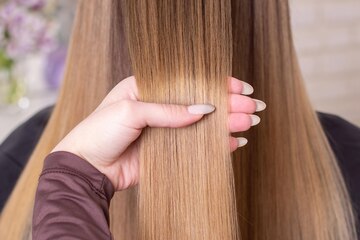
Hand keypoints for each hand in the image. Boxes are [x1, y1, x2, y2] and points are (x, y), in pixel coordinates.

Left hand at [51, 76, 265, 190]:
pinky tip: (234, 141)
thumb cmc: (99, 131)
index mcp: (150, 88)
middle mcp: (162, 107)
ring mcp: (167, 130)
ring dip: (228, 123)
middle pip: (202, 103)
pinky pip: (198, 146)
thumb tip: (203, 111)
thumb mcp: (131, 112)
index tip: (240, 87)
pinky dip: (216, 144)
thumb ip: (168, 111)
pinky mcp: (170, 151)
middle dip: (229, 104)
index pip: (189, 81)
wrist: (87, 167)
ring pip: (204, 124)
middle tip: (253, 108)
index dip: (217, 83)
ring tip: (250, 123)